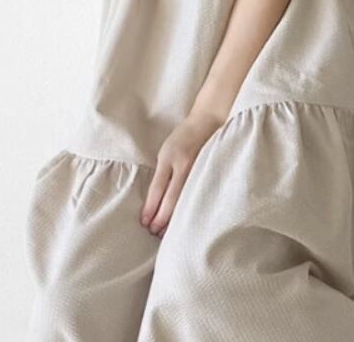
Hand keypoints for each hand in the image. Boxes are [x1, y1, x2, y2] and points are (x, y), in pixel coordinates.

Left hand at [140, 109, 224, 236]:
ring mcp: (198, 169)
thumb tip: (155, 199)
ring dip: (174, 218)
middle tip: (154, 232)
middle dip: (162, 218)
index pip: (158, 188)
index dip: (151, 207)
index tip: (145, 222)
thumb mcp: (166, 151)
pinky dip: (189, 208)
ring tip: (166, 232)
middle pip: (172, 198)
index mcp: (169, 158)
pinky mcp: (208, 172)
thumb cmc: (182, 137)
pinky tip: (185, 219)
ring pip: (185, 199)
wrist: (206, 122)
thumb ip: (162, 172)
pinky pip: (196, 194)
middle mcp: (184, 164)